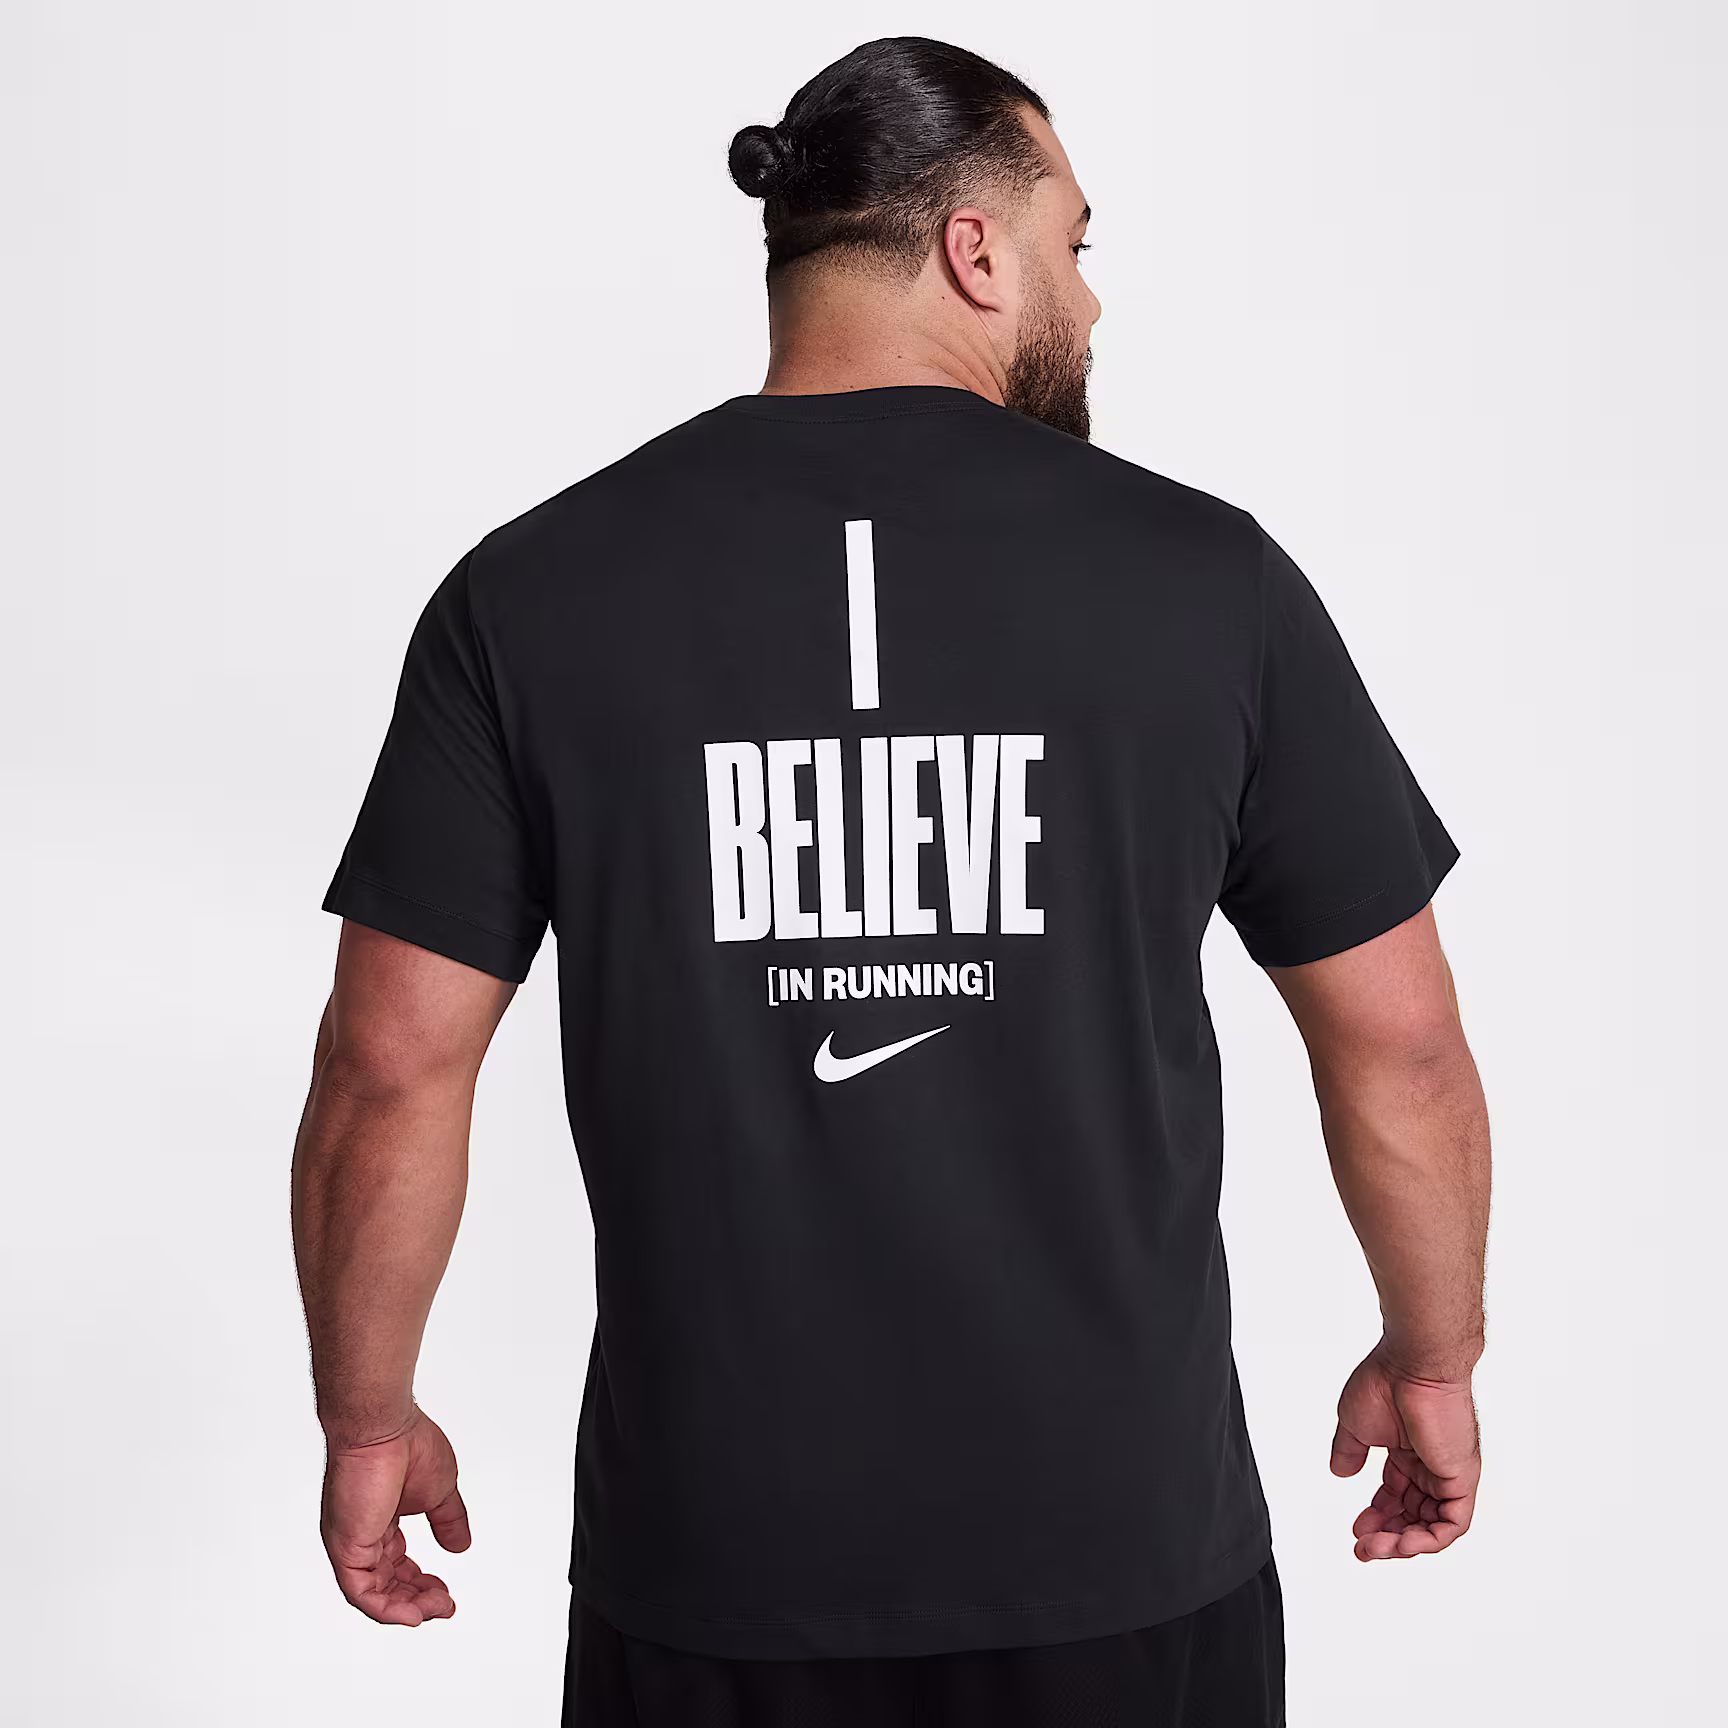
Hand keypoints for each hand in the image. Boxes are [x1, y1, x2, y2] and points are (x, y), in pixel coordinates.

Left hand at [320, 1408, 471, 1624]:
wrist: (383, 1426)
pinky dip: (386, 1609)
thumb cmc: (407, 1443)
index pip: (396, 1564)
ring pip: (374, 1593)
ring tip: (435, 1610)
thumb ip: (448, 1520)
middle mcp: (361, 1535)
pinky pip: (361, 1592)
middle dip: (417, 1599)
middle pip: (386, 1583)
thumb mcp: (439, 1490)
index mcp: (380, 1519)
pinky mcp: (345, 1548)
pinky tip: (412, 1615)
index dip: (421, 1583)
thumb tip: (461, 1546)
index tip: (446, 1593)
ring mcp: (351, 1542)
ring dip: (407, 1607)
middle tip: (444, 1606)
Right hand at [1330, 1343, 1479, 1561]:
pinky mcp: (1461, 1480)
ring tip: (1377, 1548)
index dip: (1376, 1516)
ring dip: (1404, 1544)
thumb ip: (1349, 1451)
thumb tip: (1340, 1472)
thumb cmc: (1385, 1382)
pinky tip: (1402, 1543)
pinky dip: (1429, 1540)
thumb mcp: (1355, 1424)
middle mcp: (1430, 1466)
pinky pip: (1453, 1524)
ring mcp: (1447, 1474)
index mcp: (1407, 1452)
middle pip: (1413, 1516)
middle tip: (1363, 1548)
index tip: (1356, 1530)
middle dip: (1387, 1536)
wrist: (1412, 1366)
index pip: (1396, 1496)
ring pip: (1432, 1526)